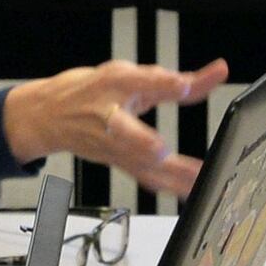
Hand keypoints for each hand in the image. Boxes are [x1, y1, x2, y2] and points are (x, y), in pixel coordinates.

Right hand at [4, 59, 230, 194]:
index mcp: (112, 85)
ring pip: (138, 162)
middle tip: (161, 150)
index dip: (161, 83)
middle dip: (143, 142)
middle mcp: (109, 117)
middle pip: (127, 131)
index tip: (182, 85)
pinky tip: (191, 191)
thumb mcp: (127, 75)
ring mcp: (111, 145)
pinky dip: (168, 186)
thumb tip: (213, 74)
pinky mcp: (118, 162)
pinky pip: (145, 176)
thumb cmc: (90, 92)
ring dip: (168, 173)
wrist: (51, 117)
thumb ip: (171, 80)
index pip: (138, 82)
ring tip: (199, 178)